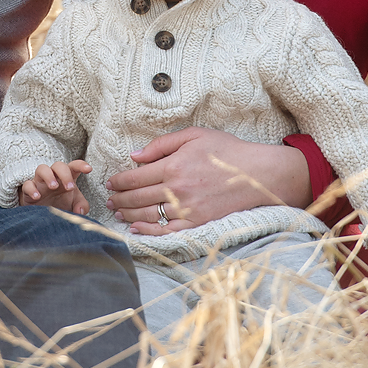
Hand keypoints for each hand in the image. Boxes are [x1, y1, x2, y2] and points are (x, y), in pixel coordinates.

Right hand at [18, 160, 91, 214]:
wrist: (42, 215)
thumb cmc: (60, 204)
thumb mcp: (74, 205)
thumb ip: (82, 206)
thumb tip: (80, 211)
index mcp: (67, 177)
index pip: (74, 166)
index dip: (81, 165)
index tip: (88, 169)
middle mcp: (53, 176)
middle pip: (58, 165)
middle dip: (65, 174)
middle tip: (69, 188)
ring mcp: (40, 182)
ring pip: (42, 168)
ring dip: (48, 176)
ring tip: (53, 187)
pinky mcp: (28, 190)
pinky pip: (27, 184)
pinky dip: (32, 189)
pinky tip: (37, 197)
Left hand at [104, 127, 313, 235]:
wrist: (258, 174)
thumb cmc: (227, 150)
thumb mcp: (194, 136)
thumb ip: (163, 144)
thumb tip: (135, 155)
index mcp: (174, 165)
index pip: (135, 177)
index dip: (118, 181)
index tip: (110, 182)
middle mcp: (177, 189)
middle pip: (137, 197)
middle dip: (119, 198)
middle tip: (109, 199)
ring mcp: (187, 209)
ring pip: (147, 215)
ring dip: (128, 214)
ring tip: (118, 212)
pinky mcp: (197, 223)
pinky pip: (166, 231)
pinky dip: (148, 231)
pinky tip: (136, 228)